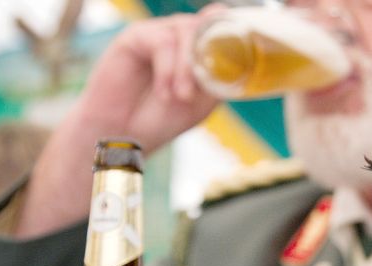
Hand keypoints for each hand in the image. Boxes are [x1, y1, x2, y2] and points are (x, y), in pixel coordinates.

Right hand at [16, 7, 224, 237]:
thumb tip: (240, 58)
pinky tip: (164, 93)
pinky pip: (161, 42)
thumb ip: (220, 78)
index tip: (247, 49)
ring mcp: (157, 33)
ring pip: (185, 32)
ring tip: (180, 97)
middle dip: (207, 60)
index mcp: (198, 47)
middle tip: (196, 93)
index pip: (221, 23)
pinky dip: (167, 70)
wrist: (125, 136)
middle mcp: (179, 35)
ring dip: (186, 69)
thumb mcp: (203, 101)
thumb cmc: (162, 119)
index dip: (234, 29)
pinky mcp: (135, 37)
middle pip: (206, 25)